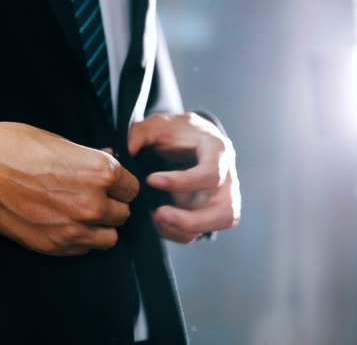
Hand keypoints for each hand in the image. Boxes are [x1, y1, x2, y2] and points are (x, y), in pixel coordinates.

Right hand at [0, 122, 139, 255]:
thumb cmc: (16, 147)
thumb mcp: (62, 141)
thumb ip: (92, 158)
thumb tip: (108, 158)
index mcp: (101, 172)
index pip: (131, 188)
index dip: (119, 185)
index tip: (109, 184)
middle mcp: (93, 203)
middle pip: (123, 214)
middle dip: (111, 205)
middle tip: (92, 197)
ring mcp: (74, 229)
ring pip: (108, 237)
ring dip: (99, 227)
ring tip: (81, 215)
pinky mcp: (53, 245)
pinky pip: (82, 250)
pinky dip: (78, 240)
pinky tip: (63, 224)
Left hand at [128, 113, 240, 243]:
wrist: (190, 138)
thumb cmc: (176, 131)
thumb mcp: (158, 124)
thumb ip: (141, 132)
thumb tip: (129, 149)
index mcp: (217, 150)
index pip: (211, 173)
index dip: (182, 182)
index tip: (151, 180)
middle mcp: (227, 177)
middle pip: (225, 211)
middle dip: (191, 220)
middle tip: (158, 214)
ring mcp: (223, 198)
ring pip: (215, 227)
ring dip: (185, 229)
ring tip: (156, 218)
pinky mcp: (211, 212)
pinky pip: (200, 232)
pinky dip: (178, 232)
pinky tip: (158, 221)